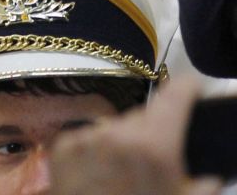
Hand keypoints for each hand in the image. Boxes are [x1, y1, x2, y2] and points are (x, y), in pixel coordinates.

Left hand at [51, 78, 221, 194]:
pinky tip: (103, 172)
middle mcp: (117, 135)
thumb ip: (204, 185)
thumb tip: (209, 176)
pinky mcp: (62, 148)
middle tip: (159, 153)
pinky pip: (89, 137)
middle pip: (145, 115)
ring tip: (128, 169)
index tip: (193, 88)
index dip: (188, 89)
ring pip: (115, 126)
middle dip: (155, 127)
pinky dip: (97, 149)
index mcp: (154, 146)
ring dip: (124, 138)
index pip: (176, 96)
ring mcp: (86, 139)